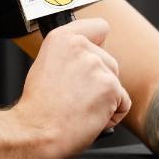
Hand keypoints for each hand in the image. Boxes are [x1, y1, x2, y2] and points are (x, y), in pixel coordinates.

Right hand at [13, 18, 132, 158]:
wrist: (36, 132)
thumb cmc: (38, 107)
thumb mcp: (46, 66)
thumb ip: (69, 55)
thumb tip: (88, 56)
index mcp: (62, 38)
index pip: (99, 27)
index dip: (98, 44)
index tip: (92, 56)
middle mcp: (80, 47)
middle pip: (109, 61)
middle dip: (100, 80)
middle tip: (75, 96)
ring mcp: (97, 66)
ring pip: (115, 83)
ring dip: (105, 98)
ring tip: (80, 108)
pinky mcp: (110, 87)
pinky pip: (123, 102)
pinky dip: (112, 115)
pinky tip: (90, 117)